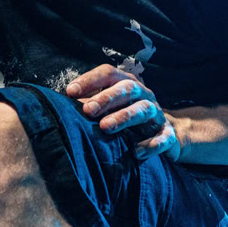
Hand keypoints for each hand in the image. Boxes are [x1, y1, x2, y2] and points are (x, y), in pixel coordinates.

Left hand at [66, 64, 180, 160]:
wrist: (166, 134)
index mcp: (127, 84)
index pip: (109, 74)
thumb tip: (60, 107)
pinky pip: (163, 138)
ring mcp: (157, 114)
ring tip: (105, 127)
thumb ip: (89, 105)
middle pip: (127, 89)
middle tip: (87, 110)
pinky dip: (151, 144)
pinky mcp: (168, 134)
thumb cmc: (126, 117)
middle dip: (107, 98)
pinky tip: (136, 152)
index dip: (90, 80)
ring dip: (124, 117)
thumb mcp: (109, 108)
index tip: (70, 91)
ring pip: (143, 110)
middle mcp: (144, 95)